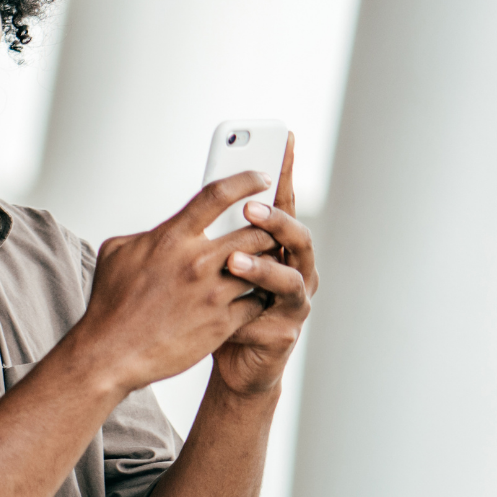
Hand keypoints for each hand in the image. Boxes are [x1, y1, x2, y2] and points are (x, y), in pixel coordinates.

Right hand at [68, 169, 282, 392]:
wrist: (110, 353)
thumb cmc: (110, 305)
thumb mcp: (116, 254)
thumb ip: (147, 234)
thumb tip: (162, 229)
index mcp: (171, 239)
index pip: (217, 195)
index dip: (245, 180)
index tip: (261, 177)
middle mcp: (197, 262)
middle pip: (254, 231)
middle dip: (268, 228)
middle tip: (270, 229)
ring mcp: (213, 294)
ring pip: (263, 266)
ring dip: (268, 262)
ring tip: (266, 261)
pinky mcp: (222, 323)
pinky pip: (258, 301)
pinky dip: (260, 295)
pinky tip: (256, 295)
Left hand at [208, 133, 317, 396]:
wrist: (231, 356)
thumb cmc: (220, 302)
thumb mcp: (212, 261)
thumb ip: (213, 232)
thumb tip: (201, 195)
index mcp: (275, 245)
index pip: (282, 202)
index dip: (285, 172)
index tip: (285, 140)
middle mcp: (293, 268)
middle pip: (295, 236)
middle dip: (276, 220)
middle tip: (250, 208)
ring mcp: (293, 301)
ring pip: (290, 279)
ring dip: (263, 269)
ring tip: (233, 262)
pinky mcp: (283, 332)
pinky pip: (269, 320)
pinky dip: (248, 315)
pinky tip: (229, 315)